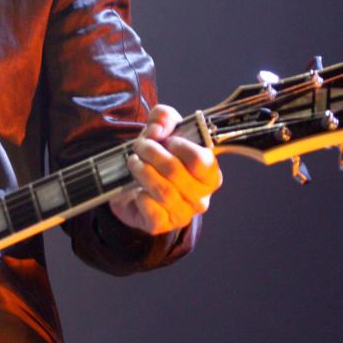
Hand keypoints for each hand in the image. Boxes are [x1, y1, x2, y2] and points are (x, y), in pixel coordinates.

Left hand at [108, 104, 221, 235]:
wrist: (133, 186)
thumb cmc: (156, 158)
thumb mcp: (161, 130)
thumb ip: (163, 117)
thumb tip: (159, 126)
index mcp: (209, 174)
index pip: (202, 161)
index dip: (180, 146)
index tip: (167, 140)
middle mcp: (201, 197)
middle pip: (176, 172)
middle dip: (152, 154)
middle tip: (140, 146)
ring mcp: (183, 213)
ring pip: (163, 191)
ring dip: (143, 171)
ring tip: (134, 162)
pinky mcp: (163, 225)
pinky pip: (153, 211)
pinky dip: (141, 197)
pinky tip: (137, 189)